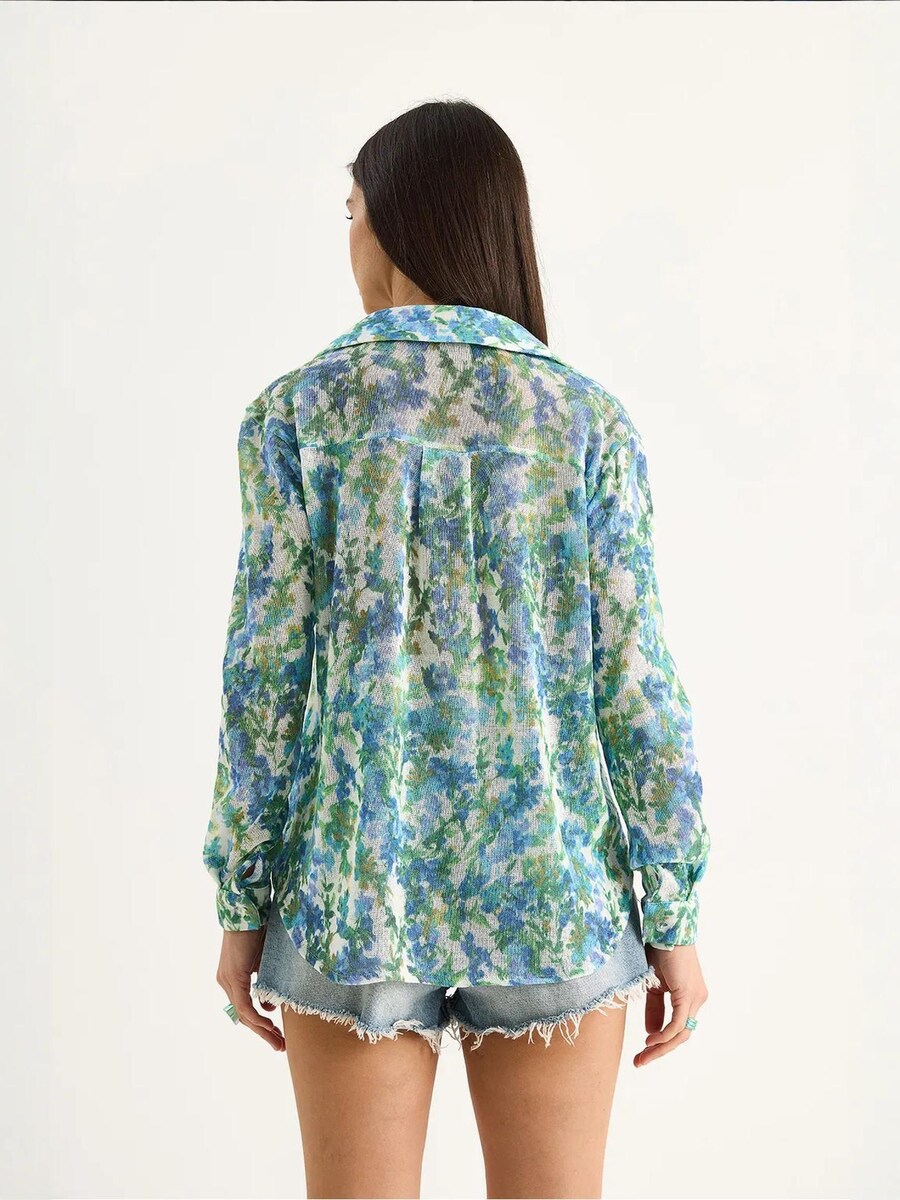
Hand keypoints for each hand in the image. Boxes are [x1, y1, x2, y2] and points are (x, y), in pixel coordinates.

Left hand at [216, 928, 284, 1051]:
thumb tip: (269, 1004)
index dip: (259, 1024)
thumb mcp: (264, 961)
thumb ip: (265, 982)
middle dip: (263, 1033)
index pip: (244, 1009)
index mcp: (232, 979)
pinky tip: (269, 1025)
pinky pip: (244, 1005)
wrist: (247, 911)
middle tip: (279, 1046)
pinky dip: (256, 1017)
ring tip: (278, 1042)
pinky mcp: (233, 977)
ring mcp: (228, 981)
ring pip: (243, 1014)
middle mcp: (226, 982)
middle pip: (243, 1016)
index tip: (276, 1033)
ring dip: (262, 1030)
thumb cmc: (258, 930)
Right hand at [634, 943, 707, 1067]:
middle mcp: (697, 1000)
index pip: (677, 1028)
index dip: (660, 1043)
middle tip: (641, 1062)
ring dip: (661, 1047)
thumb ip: (655, 1008)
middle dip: (660, 1050)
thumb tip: (652, 1032)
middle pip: (681, 1035)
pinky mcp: (689, 994)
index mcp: (689, 997)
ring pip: (681, 1033)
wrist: (666, 928)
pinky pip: (678, 1023)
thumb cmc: (660, 950)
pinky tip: (651, 1040)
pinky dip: (665, 1034)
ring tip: (643, 1055)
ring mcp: (696, 998)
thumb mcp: (653, 983)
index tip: (642, 1052)